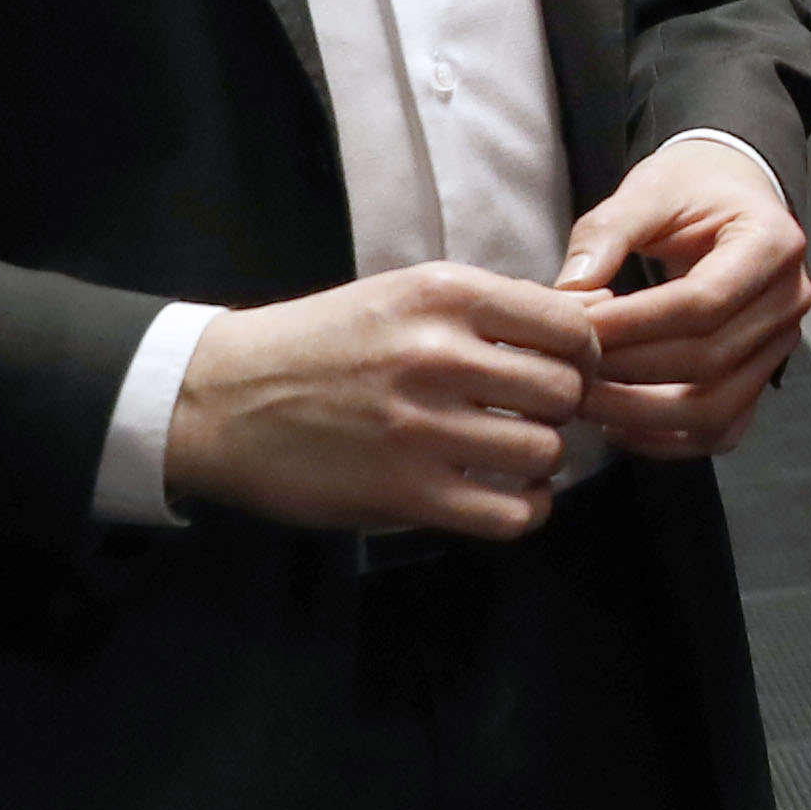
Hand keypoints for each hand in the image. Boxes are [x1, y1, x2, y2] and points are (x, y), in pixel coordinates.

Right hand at [165, 264, 597, 539]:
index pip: (568, 324)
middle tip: (534, 417)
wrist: (220, 398)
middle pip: (564, 391)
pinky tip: (505, 498)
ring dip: (540, 462)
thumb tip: (591, 318)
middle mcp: (438, 355)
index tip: (562, 368)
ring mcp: (421, 427)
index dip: (580, 354)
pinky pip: (509, 514)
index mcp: (442, 295)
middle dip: (561, 410)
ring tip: (514, 457)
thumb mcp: (401, 296)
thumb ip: (490, 308)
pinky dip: (523, 511)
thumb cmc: (319, 344)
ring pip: (544, 453)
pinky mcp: (404, 492)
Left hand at [559, 135, 810, 459]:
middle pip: (709, 360)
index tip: (580, 329)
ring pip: (715, 407)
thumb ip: (607, 233)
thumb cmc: (691, 188)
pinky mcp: (759, 377)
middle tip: (567, 369)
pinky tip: (617, 425)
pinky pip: (720, 430)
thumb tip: (568, 294)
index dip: (636, 324)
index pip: (704, 302)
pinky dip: (666, 440)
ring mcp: (780, 346)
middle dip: (630, 372)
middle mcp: (789, 301)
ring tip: (583, 400)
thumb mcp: (648, 190)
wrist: (730, 192)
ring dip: (641, 414)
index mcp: (773, 244)